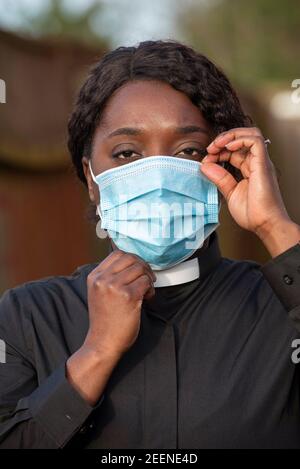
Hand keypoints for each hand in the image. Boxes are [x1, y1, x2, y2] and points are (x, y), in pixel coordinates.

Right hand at [84, 250, 155, 357]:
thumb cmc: (105, 320)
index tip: (138, 269)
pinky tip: (147, 299)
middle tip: (147, 279)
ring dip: (148, 279)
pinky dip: (150, 290)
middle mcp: (103, 279)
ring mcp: (115, 286)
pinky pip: (146, 283)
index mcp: (94, 277)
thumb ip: (109, 277)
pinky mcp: (128, 296)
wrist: (103, 343)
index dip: (132, 259)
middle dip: (143, 267)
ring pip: (140, 269)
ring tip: (145, 292)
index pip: (117, 254)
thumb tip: (133, 263)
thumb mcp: (99, 293)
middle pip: (130, 258)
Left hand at [200, 127, 299, 256]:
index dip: (218, 152)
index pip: (233, 152)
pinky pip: (255, 141)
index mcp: (249, 170)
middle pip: (241, 139)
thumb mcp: (229, 193)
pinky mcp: (263, 164)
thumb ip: (219, 178)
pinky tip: (227, 147)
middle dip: (222, 140)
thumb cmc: (253, 214)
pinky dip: (239, 139)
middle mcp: (256, 163)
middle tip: (209, 149)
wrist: (265, 224)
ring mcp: (261, 162)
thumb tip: (205, 165)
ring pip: (251, 134)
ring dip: (231, 136)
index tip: (206, 159)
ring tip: (217, 145)